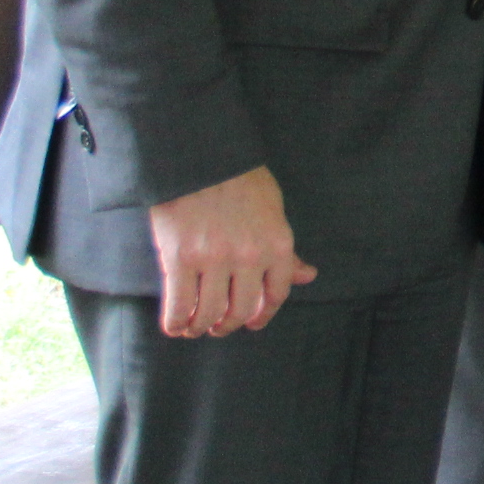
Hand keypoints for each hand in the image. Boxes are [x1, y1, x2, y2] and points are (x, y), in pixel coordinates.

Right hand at [146, 165, 313, 336]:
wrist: (200, 156)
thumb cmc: (239, 179)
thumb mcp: (273, 209)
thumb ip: (285, 249)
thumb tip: (307, 276)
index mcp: (277, 243)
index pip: (277, 293)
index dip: (263, 314)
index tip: (252, 322)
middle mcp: (249, 256)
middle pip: (242, 310)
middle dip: (229, 325)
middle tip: (219, 326)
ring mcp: (214, 260)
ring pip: (209, 314)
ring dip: (202, 327)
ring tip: (195, 326)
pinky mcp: (180, 259)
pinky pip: (179, 306)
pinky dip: (177, 322)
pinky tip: (176, 323)